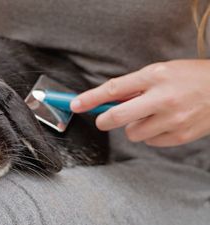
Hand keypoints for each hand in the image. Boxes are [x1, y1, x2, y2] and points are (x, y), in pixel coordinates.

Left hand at [71, 60, 209, 146]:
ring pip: (132, 133)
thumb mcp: (160, 71)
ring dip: (134, 126)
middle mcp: (163, 98)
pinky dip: (151, 135)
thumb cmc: (188, 77)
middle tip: (105, 119)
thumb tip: (107, 102)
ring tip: (150, 115)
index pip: (114, 89)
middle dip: (105, 120)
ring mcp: (173, 119)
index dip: (90, 98)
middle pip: (118, 117)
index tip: (74, 104)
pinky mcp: (181, 135)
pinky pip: (150, 142)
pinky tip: (163, 123)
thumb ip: (133, 86)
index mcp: (155, 76)